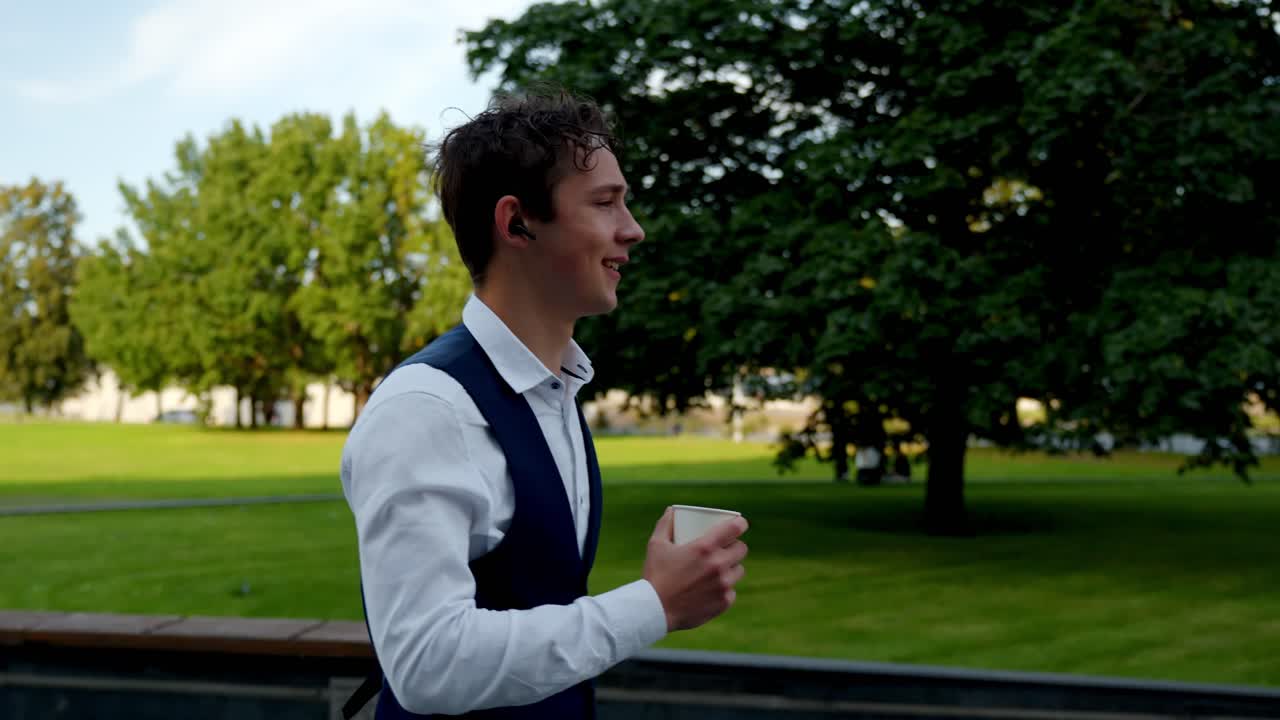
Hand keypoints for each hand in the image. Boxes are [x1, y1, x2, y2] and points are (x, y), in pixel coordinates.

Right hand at [642, 507, 748, 631]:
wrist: (654, 611)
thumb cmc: (655, 575)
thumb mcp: (656, 545)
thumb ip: (665, 524)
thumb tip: (672, 510)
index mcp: (705, 547)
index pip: (735, 528)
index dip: (740, 524)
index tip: (738, 524)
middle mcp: (718, 565)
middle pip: (741, 549)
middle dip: (735, 546)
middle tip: (725, 549)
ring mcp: (723, 585)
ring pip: (739, 571)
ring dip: (732, 568)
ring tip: (720, 569)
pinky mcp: (724, 602)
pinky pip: (731, 591)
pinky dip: (724, 589)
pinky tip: (713, 589)